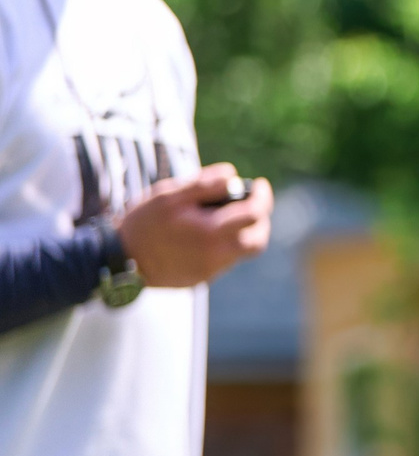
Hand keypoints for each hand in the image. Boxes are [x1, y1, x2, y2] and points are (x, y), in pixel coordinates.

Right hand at [115, 165, 271, 289]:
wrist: (118, 259)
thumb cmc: (144, 222)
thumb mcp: (169, 195)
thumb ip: (204, 184)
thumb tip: (234, 176)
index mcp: (210, 232)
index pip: (255, 214)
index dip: (262, 196)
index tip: (260, 185)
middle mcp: (215, 256)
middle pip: (258, 240)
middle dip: (260, 219)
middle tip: (251, 203)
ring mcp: (209, 271)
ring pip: (243, 252)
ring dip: (243, 233)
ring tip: (226, 217)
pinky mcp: (200, 279)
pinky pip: (225, 261)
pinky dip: (226, 245)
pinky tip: (207, 233)